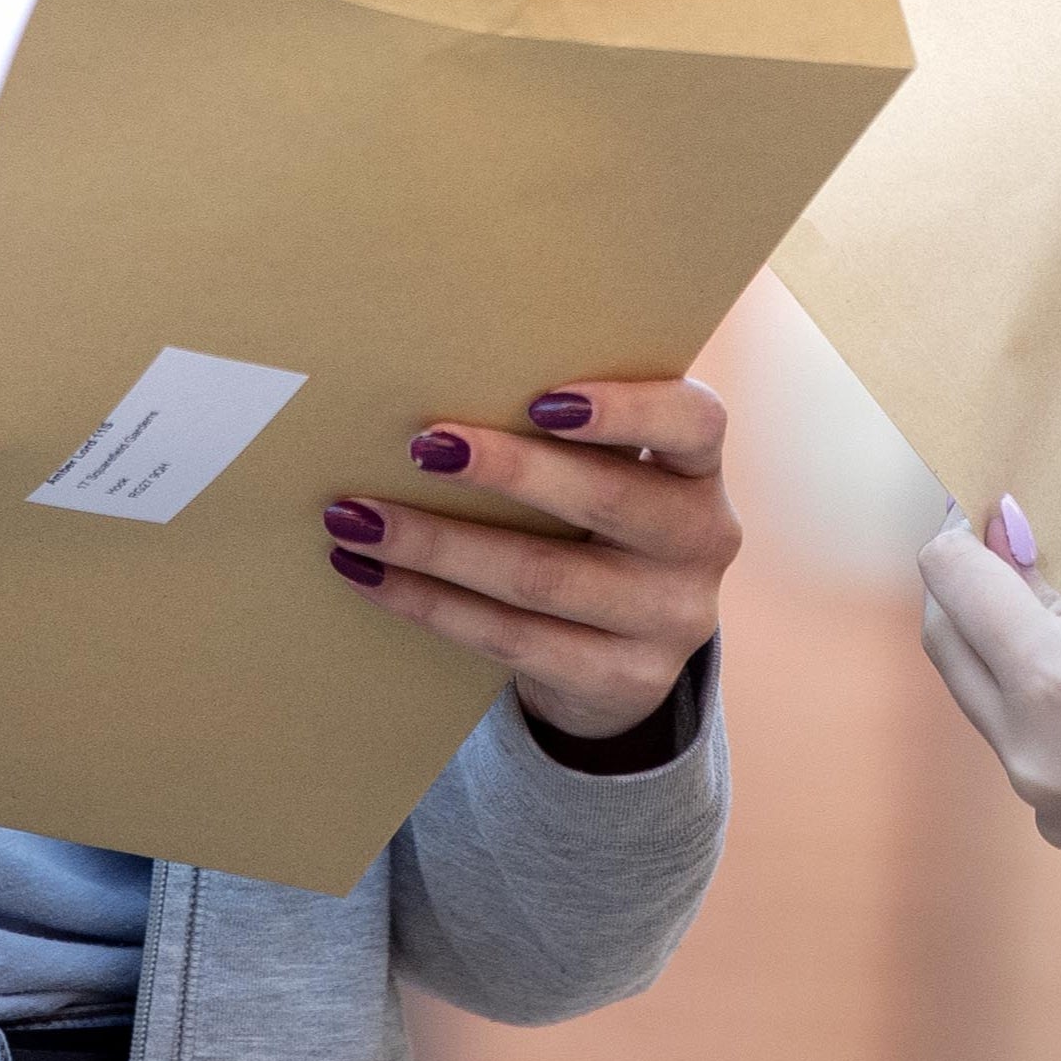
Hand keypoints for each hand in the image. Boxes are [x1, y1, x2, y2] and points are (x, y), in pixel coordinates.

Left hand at [327, 379, 737, 747]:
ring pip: (542, 578)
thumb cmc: (588, 527)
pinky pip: (511, 639)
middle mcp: (702, 541)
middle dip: (506, 470)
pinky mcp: (622, 680)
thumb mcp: (604, 475)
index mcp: (698, 469)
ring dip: (438, 544)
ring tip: (358, 517)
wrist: (621, 656)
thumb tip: (433, 379)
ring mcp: (670, 619)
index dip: (626, 409)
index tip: (541, 399)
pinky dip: (431, 603)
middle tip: (420, 445)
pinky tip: (372, 575)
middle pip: (606, 499)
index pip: (695, 422)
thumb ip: (557, 434)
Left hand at [915, 493, 1060, 893]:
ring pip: (980, 698)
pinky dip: (1027, 700)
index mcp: (1053, 688)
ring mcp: (1045, 803)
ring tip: (1035, 596)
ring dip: (991, 645)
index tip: (978, 505)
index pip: (955, 586)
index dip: (956, 536)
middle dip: (959, 588)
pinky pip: (1021, 746)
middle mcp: (1028, 752)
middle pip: (948, 646)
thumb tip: (1003, 549)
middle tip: (994, 540)